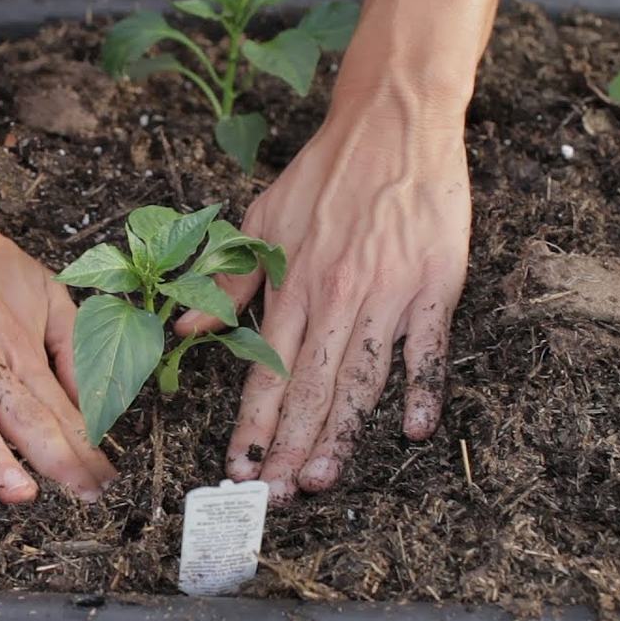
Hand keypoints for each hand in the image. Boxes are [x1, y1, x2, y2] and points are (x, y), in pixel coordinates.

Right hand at [0, 190, 115, 502]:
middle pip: (19, 416)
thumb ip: (71, 348)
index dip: (84, 451)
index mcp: (16, 350)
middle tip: (80, 495)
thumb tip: (95, 402)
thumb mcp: (44, 293)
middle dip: (53, 460)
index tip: (105, 486)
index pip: (58, 411)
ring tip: (14, 490)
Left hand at [176, 91, 470, 503]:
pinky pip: (428, 346)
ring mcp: (388, 293)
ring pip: (361, 378)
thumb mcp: (259, 221)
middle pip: (310, 388)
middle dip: (288, 448)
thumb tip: (184, 331)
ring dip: (341, 433)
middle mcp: (336, 296)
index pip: (265, 371)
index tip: (238, 469)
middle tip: (275, 497)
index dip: (250, 425)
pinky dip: (422, 387)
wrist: (392, 123)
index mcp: (293, 286)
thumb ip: (227, 284)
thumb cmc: (323, 175)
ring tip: (321, 479)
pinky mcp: (434, 283)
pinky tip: (413, 429)